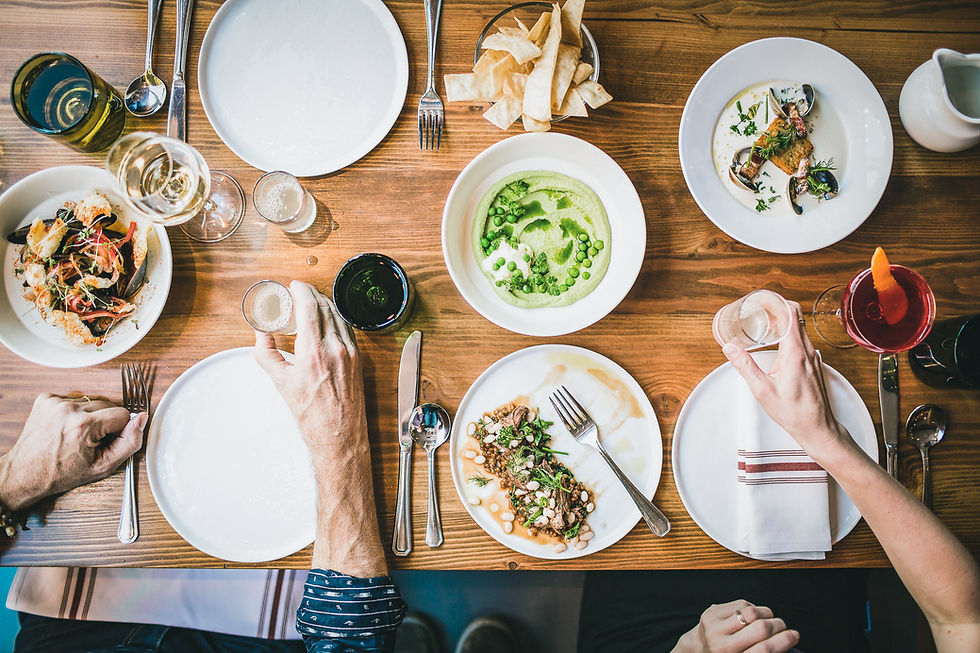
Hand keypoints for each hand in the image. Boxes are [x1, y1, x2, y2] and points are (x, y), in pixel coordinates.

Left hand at [0, 394, 145, 510]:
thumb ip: (129, 442)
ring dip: (88, 415)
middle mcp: (69, 410)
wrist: (25, 474)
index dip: (116, 430)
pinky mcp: (46, 399)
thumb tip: (141, 419)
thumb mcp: (103, 466)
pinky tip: (65, 427)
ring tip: (75, 434)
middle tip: (89, 440)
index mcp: (84, 425)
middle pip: (107, 405)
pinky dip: (73, 412)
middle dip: (103, 422)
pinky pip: (73, 399)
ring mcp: (55, 402)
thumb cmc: (62, 473)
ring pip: (90, 402)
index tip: (102, 442)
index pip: (122, 414)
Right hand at [253, 281, 367, 465]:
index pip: (310, 307)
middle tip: (298, 293)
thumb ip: (266, 353)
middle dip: (311, 294)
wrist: (339, 437)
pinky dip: (336, 319)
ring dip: (324, 305)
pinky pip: (347, 329)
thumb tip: (260, 333)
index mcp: (314, 351)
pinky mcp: (359, 359)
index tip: (293, 285)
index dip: (301, 290)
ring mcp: (351, 353)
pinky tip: (327, 322)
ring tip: (310, 304)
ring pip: (339, 316)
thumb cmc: (311, 416)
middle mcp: (336, 348)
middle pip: (325, 306)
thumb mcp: (280, 383)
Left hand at [673, 600, 798, 652]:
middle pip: (760, 628)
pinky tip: (751, 615)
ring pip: (752, 612)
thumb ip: (762, 652)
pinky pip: (741, 603)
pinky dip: (752, 608)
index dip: (784, 641)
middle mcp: (722, 645)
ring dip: (767, 614)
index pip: (764, 650)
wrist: (698, 649)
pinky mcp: (711, 612)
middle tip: (783, 627)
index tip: (794, 635)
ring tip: (768, 620)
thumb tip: (788, 642)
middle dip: (778, 625)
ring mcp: (715, 627)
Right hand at [721, 303, 851, 460]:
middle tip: (758, 307)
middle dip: (777, 306)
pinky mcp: (813, 364)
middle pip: (796, 315)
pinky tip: (777, 341)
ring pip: (800, 327)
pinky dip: (789, 332)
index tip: (760, 298)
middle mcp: (807, 351)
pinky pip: (802, 339)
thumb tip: (730, 349)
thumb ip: (745, 366)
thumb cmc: (794, 412)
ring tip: (764, 321)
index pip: (790, 313)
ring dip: (783, 319)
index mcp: (795, 352)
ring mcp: (813, 357)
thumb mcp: (762, 390)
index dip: (775, 301)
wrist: (817, 427)